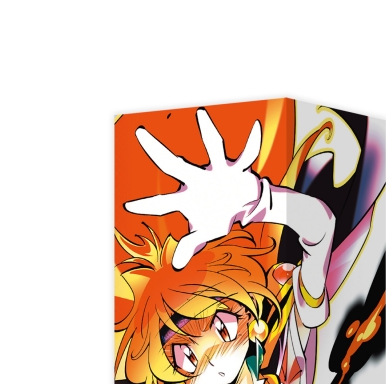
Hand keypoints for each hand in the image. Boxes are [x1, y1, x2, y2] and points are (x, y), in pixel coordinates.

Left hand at [125, 109, 262, 268]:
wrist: (246, 205)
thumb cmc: (221, 217)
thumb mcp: (206, 233)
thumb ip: (190, 245)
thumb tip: (176, 266)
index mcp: (187, 197)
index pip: (163, 203)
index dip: (147, 206)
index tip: (129, 207)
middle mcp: (198, 179)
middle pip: (174, 165)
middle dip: (156, 151)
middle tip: (140, 133)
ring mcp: (218, 171)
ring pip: (212, 149)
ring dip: (208, 133)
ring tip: (201, 115)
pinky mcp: (238, 168)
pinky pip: (247, 154)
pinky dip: (253, 143)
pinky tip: (257, 128)